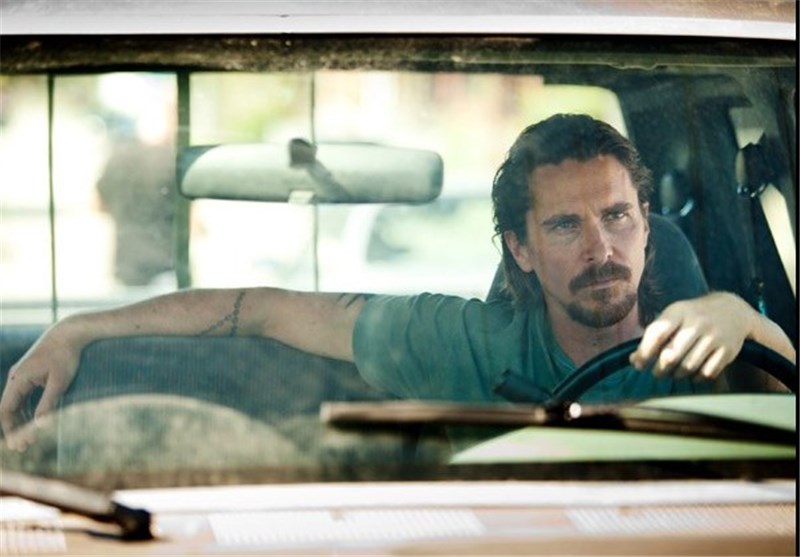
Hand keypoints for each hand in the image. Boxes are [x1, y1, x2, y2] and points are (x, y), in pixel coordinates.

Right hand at [0, 321, 82, 450]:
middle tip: (23, 447)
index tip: (20, 444)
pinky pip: (25, 395)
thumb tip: (40, 425)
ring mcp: (24, 374)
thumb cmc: (66, 356)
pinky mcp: (33, 373)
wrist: (70, 333)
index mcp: (18, 378)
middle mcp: (17, 377)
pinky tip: (34, 421)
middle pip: (9, 407)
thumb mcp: (59, 382)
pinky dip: (27, 409)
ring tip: (29, 438)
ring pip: (17, 402)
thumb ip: (48, 403)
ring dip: (21, 420)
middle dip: (15, 428)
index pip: (6, 409)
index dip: (11, 429)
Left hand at [629, 292, 753, 380]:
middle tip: (656, 373)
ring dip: (676, 375)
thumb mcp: (674, 316)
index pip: (657, 333)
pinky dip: (696, 378)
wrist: (734, 310)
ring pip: (688, 367)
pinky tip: (691, 374)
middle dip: (659, 369)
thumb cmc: (693, 316)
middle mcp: (698, 323)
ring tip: (672, 373)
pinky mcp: (728, 350)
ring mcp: (715, 337)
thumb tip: (634, 360)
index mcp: (680, 311)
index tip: (638, 364)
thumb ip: (654, 335)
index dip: (645, 352)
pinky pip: (707, 373)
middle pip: (672, 355)